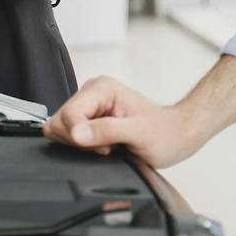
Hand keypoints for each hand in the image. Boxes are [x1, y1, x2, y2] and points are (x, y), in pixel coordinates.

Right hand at [43, 76, 206, 169]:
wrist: (176, 135)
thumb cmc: (164, 133)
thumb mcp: (139, 134)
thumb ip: (107, 131)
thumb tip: (77, 134)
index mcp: (101, 88)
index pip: (67, 115)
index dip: (80, 137)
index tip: (104, 145)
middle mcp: (91, 93)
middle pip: (60, 123)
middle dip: (80, 141)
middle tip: (107, 145)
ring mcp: (88, 106)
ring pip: (61, 130)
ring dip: (82, 145)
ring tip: (108, 144)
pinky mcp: (88, 119)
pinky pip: (69, 136)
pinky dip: (84, 147)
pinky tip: (103, 146)